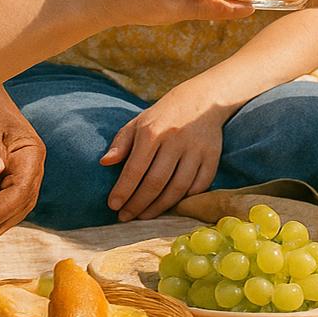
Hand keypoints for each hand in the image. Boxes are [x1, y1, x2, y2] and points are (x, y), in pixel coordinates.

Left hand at [102, 82, 227, 221]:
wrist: (202, 100)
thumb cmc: (163, 116)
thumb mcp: (138, 122)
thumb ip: (120, 143)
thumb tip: (104, 162)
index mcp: (153, 131)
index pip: (135, 168)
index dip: (123, 191)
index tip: (113, 206)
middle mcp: (175, 140)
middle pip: (155, 182)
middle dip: (138, 204)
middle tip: (126, 217)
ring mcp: (196, 150)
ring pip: (177, 188)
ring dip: (159, 207)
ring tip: (144, 215)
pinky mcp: (212, 156)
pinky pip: (198, 186)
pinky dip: (184, 200)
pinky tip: (170, 205)